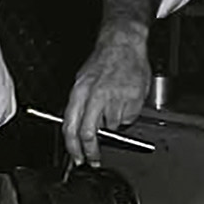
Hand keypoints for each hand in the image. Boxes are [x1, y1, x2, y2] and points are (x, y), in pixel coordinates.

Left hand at [63, 26, 149, 165]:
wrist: (124, 44)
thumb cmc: (103, 61)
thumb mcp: (82, 81)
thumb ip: (80, 105)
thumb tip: (77, 129)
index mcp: (79, 92)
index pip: (70, 126)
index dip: (72, 147)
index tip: (77, 157)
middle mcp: (96, 96)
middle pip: (89, 133)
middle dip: (91, 151)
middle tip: (94, 159)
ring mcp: (116, 99)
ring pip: (112, 125)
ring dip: (112, 122)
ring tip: (114, 104)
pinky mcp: (133, 100)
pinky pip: (128, 118)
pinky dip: (126, 114)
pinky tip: (124, 99)